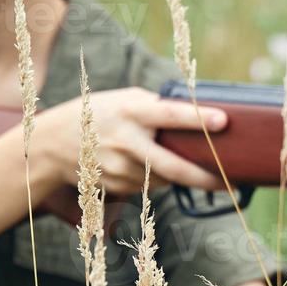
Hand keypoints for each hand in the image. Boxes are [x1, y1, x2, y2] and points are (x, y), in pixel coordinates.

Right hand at [32, 86, 228, 196]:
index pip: (169, 115)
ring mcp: (119, 168)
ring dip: (179, 174)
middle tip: (231, 181)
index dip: (197, 119)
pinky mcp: (116, 186)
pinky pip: (149, 185)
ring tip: (178, 161)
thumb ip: (156, 108)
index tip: (223, 121)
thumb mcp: (125, 100)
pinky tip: (144, 165)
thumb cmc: (101, 113)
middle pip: (172, 165)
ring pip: (164, 179)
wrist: (55, 142)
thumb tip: (197, 119)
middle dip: (205, 177)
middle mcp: (126, 141)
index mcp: (131, 111)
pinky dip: (157, 178)